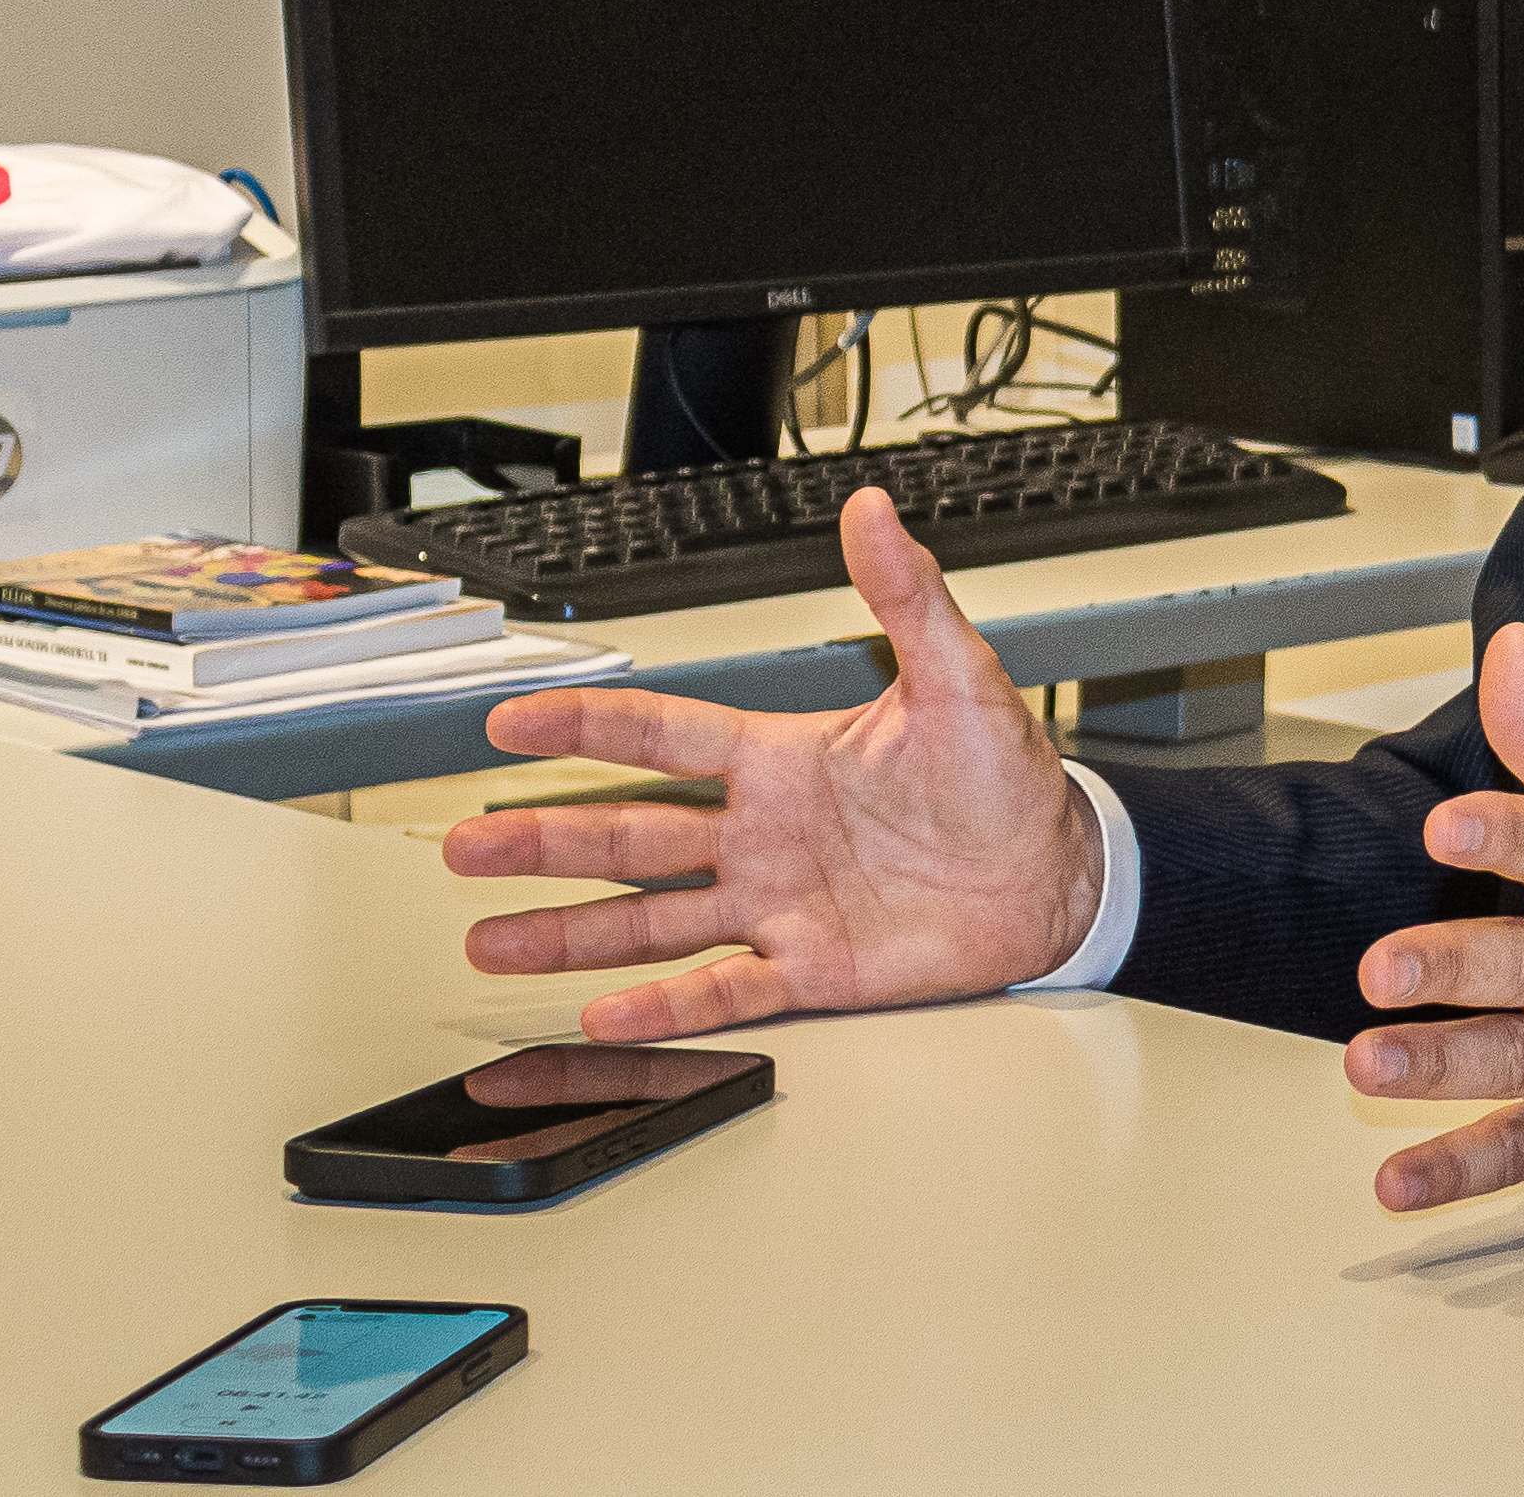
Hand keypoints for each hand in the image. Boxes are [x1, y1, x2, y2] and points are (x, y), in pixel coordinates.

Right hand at [443, 487, 1101, 1038]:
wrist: (1058, 870)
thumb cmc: (1007, 776)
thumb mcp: (958, 677)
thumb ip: (907, 596)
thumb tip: (876, 511)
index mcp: (784, 758)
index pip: (664, 735)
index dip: (586, 728)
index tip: (511, 723)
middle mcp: (766, 833)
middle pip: (631, 834)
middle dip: (544, 840)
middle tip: (465, 843)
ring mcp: (781, 902)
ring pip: (653, 920)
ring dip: (570, 933)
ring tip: (490, 942)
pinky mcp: (812, 967)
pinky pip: (724, 988)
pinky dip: (665, 1003)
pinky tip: (603, 1012)